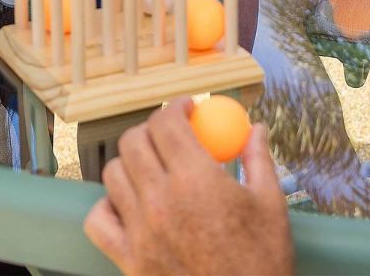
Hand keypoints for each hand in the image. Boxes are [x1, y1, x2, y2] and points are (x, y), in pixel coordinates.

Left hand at [84, 97, 294, 275]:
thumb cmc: (261, 263)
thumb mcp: (270, 206)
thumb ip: (258, 159)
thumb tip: (255, 129)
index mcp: (197, 180)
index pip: (166, 124)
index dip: (175, 108)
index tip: (187, 110)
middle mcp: (160, 200)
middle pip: (134, 142)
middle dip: (152, 130)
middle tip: (171, 136)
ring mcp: (139, 230)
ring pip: (113, 174)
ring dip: (131, 163)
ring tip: (152, 169)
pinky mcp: (127, 258)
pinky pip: (98, 220)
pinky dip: (108, 206)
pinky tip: (129, 205)